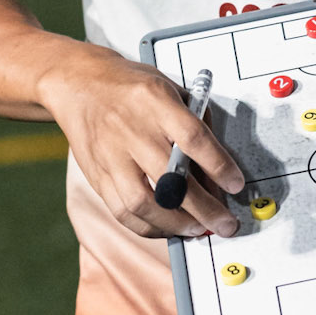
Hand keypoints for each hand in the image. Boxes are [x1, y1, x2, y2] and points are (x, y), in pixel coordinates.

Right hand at [38, 43, 245, 240]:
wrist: (78, 84)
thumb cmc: (131, 87)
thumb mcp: (170, 88)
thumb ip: (195, 122)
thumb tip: (217, 171)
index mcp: (155, 101)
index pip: (193, 138)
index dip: (218, 166)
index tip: (236, 185)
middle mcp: (132, 130)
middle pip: (172, 178)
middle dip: (204, 208)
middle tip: (225, 224)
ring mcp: (112, 156)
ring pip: (144, 202)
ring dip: (176, 224)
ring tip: (198, 230)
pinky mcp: (98, 176)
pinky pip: (123, 212)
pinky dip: (149, 227)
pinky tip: (168, 229)